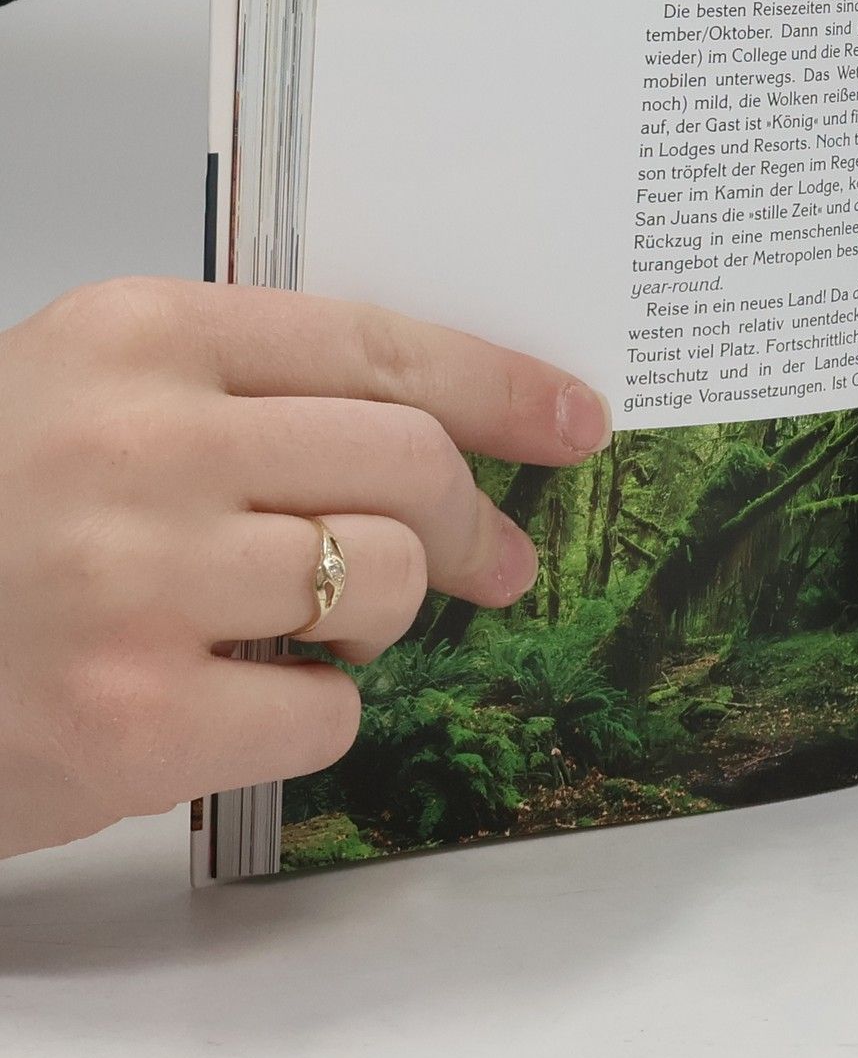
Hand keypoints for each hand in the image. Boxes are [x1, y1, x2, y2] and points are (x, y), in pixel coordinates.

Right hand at [0, 278, 609, 859]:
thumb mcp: (83, 398)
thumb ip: (243, 392)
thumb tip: (436, 436)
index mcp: (136, 338)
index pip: (379, 347)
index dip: (501, 388)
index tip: (574, 420)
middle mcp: (141, 444)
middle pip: (409, 463)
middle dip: (475, 519)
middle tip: (495, 559)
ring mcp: (135, 582)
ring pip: (385, 580)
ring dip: (383, 616)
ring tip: (320, 628)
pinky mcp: (131, 719)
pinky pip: (328, 710)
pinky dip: (315, 711)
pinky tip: (242, 700)